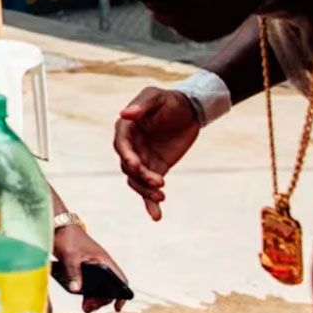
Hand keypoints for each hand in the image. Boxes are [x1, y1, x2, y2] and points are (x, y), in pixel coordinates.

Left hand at [52, 227, 128, 312]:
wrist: (56, 225)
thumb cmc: (67, 237)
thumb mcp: (70, 256)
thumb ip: (73, 273)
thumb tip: (76, 290)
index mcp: (103, 260)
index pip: (120, 279)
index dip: (122, 294)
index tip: (117, 307)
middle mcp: (100, 264)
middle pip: (109, 287)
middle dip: (102, 300)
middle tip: (89, 308)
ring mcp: (92, 266)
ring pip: (99, 286)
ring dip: (94, 298)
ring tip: (85, 308)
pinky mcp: (82, 267)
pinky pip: (89, 282)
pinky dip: (86, 292)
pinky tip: (80, 297)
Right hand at [113, 87, 200, 220]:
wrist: (191, 110)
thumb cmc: (170, 100)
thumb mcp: (157, 97)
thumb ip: (142, 106)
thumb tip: (124, 114)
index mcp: (126, 129)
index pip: (121, 145)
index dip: (127, 156)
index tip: (137, 165)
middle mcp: (130, 147)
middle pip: (129, 167)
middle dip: (141, 176)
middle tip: (158, 183)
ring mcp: (142, 160)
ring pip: (137, 181)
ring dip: (146, 192)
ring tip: (161, 197)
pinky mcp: (156, 170)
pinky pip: (149, 188)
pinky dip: (150, 203)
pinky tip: (156, 216)